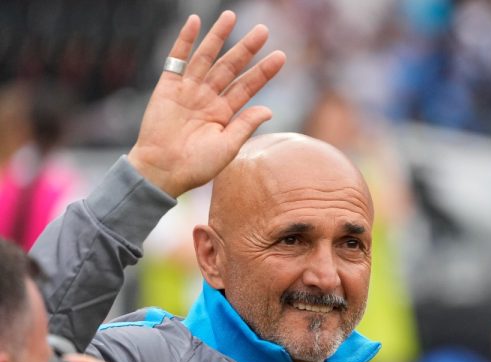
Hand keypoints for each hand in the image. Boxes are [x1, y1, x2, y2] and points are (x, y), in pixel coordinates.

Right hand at [127, 11, 285, 196]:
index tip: (281, 56)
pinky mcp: (167, 87)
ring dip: (219, 36)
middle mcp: (208, 98)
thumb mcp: (228, 147)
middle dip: (247, 48)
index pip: (248, 86)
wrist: (162, 171)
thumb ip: (246, 125)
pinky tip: (195, 21)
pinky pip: (177, 59)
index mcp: (224, 113)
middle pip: (231, 67)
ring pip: (207, 57)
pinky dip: (185, 39)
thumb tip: (269, 109)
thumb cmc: (196, 166)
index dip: (264, 71)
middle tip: (263, 30)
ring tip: (231, 16)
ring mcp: (188, 90)